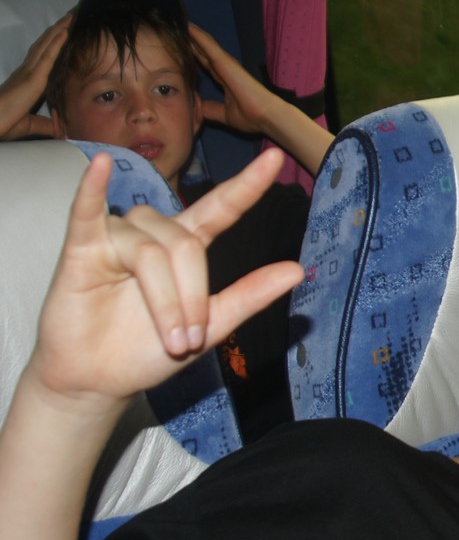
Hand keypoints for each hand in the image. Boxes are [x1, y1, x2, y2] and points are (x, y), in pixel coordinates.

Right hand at [0, 14, 67, 140]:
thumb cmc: (4, 123)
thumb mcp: (30, 124)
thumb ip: (46, 124)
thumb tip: (61, 131)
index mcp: (25, 80)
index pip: (42, 57)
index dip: (51, 44)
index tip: (62, 32)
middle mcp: (26, 72)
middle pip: (44, 46)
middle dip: (56, 31)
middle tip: (69, 17)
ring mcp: (29, 73)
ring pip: (46, 45)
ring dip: (58, 30)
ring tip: (70, 17)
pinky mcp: (32, 78)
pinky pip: (47, 56)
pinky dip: (56, 42)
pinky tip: (65, 32)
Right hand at [29, 148, 302, 416]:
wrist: (100, 382)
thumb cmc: (150, 350)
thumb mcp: (212, 326)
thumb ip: (249, 295)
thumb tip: (298, 270)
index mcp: (187, 246)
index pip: (222, 207)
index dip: (248, 185)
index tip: (276, 158)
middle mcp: (153, 234)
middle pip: (186, 246)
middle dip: (192, 298)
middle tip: (189, 340)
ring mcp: (117, 237)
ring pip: (152, 252)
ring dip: (164, 301)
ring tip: (169, 339)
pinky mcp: (80, 249)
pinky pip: (86, 212)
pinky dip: (92, 189)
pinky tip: (99, 166)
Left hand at [190, 23, 277, 136]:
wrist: (265, 116)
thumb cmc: (251, 117)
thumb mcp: (223, 114)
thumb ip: (210, 109)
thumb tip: (196, 108)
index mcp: (225, 81)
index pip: (206, 64)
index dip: (194, 55)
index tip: (181, 48)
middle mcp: (224, 69)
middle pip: (204, 51)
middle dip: (191, 41)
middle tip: (176, 29)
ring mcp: (225, 63)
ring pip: (205, 44)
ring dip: (192, 34)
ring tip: (179, 22)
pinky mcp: (224, 61)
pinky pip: (208, 45)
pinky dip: (197, 35)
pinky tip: (187, 26)